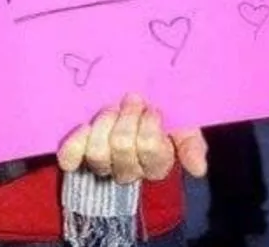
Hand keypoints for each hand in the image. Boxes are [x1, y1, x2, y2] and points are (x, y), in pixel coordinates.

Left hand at [57, 93, 206, 184]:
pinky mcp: (77, 157)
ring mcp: (101, 164)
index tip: (152, 107)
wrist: (125, 104)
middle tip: (131, 98)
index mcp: (155, 163)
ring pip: (98, 154)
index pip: (151, 150)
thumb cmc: (155, 115)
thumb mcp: (180, 124)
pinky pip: (70, 159)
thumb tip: (198, 169)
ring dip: (104, 125)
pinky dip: (74, 144)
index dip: (150, 126)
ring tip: (110, 108)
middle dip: (127, 118)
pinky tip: (83, 127)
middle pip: (123, 149)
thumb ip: (190, 141)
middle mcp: (127, 169)